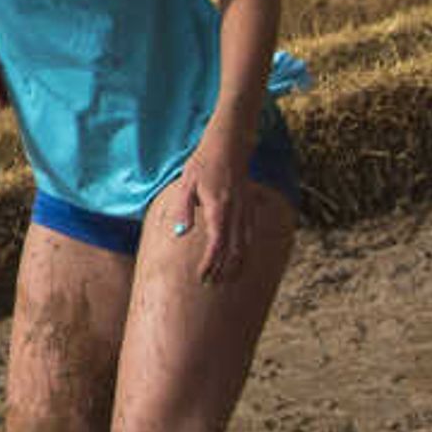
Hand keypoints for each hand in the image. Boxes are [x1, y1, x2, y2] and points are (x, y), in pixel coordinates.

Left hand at [161, 152, 250, 285]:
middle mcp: (236, 212)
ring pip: (245, 247)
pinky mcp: (250, 209)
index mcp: (219, 208)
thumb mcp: (187, 184)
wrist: (229, 146)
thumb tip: (181, 233)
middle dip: (222, 271)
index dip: (210, 263)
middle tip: (209, 284)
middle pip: (234, 251)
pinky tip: (237, 262)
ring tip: (223, 280)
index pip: (217, 244)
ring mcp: (246, 211)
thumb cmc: (203, 164)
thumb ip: (184, 209)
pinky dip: (244, 253)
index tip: (201, 276)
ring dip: (235, 266)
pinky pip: (250, 237)